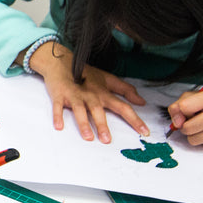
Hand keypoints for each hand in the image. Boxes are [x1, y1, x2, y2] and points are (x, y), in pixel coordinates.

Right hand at [27, 41, 148, 143]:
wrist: (62, 62)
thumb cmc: (85, 73)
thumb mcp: (108, 80)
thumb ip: (126, 90)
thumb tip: (141, 102)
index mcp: (103, 93)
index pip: (122, 106)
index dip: (134, 119)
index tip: (144, 131)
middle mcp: (90, 95)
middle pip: (98, 110)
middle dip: (102, 125)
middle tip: (107, 140)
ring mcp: (74, 95)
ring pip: (79, 109)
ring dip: (83, 123)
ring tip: (88, 137)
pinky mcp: (60, 95)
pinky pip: (58, 106)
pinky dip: (58, 116)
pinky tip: (59, 126)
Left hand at [169, 88, 202, 146]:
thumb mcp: (198, 95)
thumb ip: (180, 104)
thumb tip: (176, 122)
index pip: (185, 107)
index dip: (179, 111)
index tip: (183, 111)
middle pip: (188, 127)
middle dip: (184, 126)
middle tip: (190, 120)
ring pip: (193, 139)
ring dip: (192, 134)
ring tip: (199, 125)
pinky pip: (202, 144)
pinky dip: (201, 138)